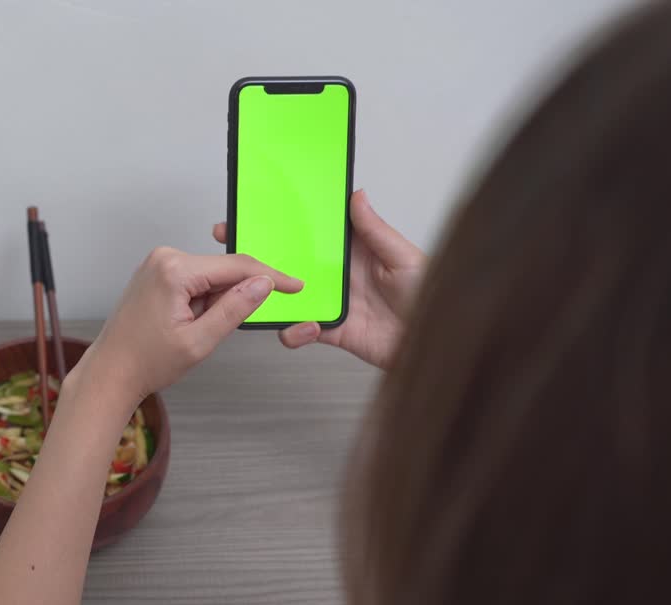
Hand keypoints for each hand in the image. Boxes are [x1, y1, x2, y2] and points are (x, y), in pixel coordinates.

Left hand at [75, 247, 303, 403]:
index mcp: (174, 270)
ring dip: (214, 302)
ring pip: (211, 276)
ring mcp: (158, 263)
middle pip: (223, 269)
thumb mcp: (199, 341)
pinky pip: (195, 279)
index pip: (237, 266)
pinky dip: (202, 300)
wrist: (111, 372)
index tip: (295, 286)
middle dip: (232, 298)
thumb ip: (235, 309)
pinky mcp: (157, 272)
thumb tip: (264, 284)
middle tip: (211, 330)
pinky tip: (185, 323)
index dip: (271, 276)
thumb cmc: (146, 362)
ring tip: (189, 331)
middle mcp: (164, 257)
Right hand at [214, 190, 425, 368]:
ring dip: (269, 293)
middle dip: (262, 252)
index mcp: (354, 250)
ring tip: (260, 292)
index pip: (315, 230)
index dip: (289, 220)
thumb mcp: (404, 257)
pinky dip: (294, 331)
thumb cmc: (432, 296)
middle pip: (291, 259)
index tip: (261, 208)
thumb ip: (376, 230)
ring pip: (287, 294)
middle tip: (234, 240)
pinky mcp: (329, 330)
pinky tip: (303, 328)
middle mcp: (337, 274)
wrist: (435, 344)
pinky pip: (300, 330)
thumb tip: (357, 196)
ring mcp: (330, 301)